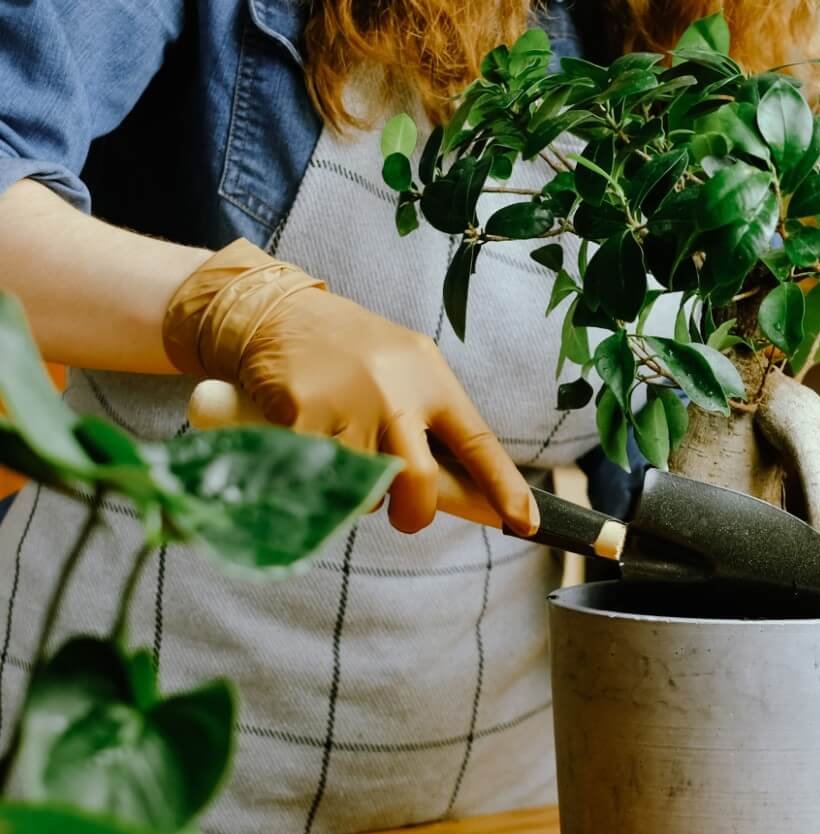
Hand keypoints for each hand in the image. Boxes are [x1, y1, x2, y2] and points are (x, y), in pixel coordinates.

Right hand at [163, 240, 533, 535]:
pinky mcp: (301, 415)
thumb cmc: (354, 352)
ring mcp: (348, 405)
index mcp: (432, 382)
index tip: (526, 521)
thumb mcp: (410, 369)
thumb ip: (433, 420)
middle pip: (419, 485)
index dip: (504, 487)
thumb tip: (462, 489)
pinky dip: (315, 480)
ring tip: (344, 453)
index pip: (478, 444)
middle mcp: (396, 394)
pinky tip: (309, 447)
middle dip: (414, 515)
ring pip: (364, 491)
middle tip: (404, 516)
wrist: (279, 312)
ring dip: (357, 492)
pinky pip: (318, 480)